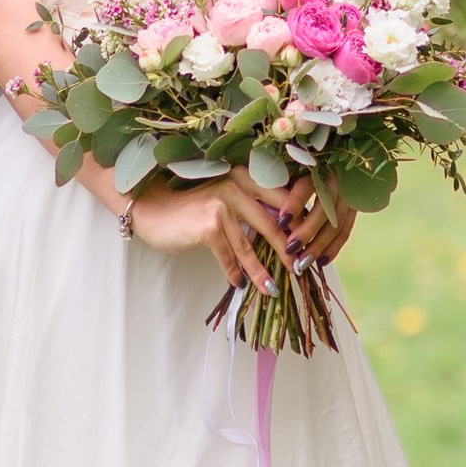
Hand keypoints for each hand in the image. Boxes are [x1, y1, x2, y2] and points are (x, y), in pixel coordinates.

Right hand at [127, 172, 286, 294]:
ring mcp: (222, 205)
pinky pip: (228, 257)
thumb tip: (288, 234)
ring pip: (250, 246)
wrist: (156, 210)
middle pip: (272, 224)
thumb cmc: (195, 208)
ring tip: (272, 288)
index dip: (298, 222)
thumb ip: (253, 210)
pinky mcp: (208, 226)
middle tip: (300, 269)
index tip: (310, 243)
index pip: (281, 199)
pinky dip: (235, 273)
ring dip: (262, 271)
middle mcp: (236, 186)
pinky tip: (240, 285)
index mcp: (246, 177)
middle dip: (288, 250)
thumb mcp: (228, 201)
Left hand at [273, 170, 355, 265]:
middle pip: (324, 208)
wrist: (334, 162)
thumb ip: (280, 185)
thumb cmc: (298, 167)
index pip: (307, 185)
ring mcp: (348, 193)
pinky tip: (321, 262)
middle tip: (290, 249)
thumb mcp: (289, 170)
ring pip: (337, 223)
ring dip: (320, 245)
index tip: (281, 221)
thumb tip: (265, 207)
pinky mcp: (354, 206)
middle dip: (307, 231)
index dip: (295, 203)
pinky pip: (346, 230)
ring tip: (303, 262)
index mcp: (317, 166)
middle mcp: (336, 179)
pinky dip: (334, 247)